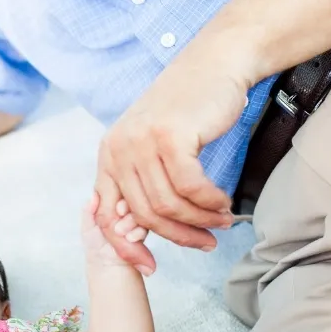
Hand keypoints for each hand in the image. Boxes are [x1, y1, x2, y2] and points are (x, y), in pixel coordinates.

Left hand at [81, 192, 147, 270]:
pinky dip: (138, 231)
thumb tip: (94, 194)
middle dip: (126, 207)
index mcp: (109, 205)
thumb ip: (89, 209)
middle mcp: (123, 210)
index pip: (117, 192)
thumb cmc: (94, 244)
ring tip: (121, 232)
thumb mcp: (87, 225)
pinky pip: (145, 226)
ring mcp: (133, 219)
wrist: (105, 263)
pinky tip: (130, 238)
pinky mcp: (142, 230)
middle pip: (130, 199)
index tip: (116, 207)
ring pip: (139, 211)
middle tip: (119, 215)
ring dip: (131, 220)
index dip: (118, 197)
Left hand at [94, 45, 247, 272]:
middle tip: (206, 243)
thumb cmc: (189, 109)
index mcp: (109, 155)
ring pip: (169, 204)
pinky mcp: (170, 138)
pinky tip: (223, 203)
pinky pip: (191, 188)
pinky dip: (209, 202)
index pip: (106, 215)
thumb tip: (141, 231)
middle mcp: (118, 149)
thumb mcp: (153, 146)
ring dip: (200, 220)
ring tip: (221, 222)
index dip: (126, 246)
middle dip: (177, 237)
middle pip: (144, 214)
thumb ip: (144, 183)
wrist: (215, 63)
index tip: (150, 268)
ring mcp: (141, 142)